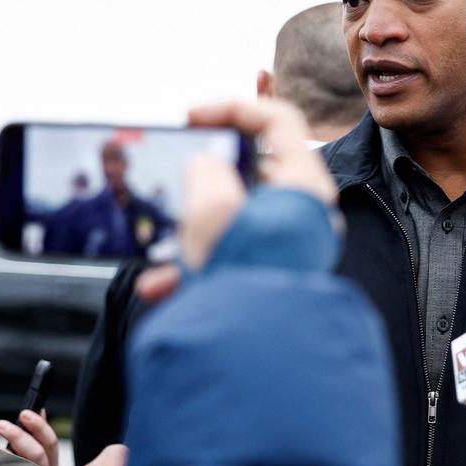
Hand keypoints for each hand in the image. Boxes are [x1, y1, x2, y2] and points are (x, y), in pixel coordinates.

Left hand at [0, 409, 59, 465]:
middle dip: (19, 436)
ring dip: (7, 452)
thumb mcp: (34, 450)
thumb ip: (36, 433)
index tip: (23, 414)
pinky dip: (0, 465)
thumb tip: (39, 408)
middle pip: (38, 453)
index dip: (39, 425)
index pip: (50, 441)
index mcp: (52, 461)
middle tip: (0, 425)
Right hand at [136, 97, 337, 301]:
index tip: (192, 119)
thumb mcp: (211, 210)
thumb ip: (205, 173)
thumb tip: (207, 170)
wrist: (261, 357)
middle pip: (252, 174)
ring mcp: (292, 245)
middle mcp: (304, 213)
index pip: (278, 121)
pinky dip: (199, 265)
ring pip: (236, 219)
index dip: (232, 108)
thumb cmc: (244, 279)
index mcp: (304, 187)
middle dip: (202, 184)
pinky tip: (161, 287)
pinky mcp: (275, 274)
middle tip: (175, 189)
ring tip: (162, 260)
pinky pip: (234, 256)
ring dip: (193, 233)